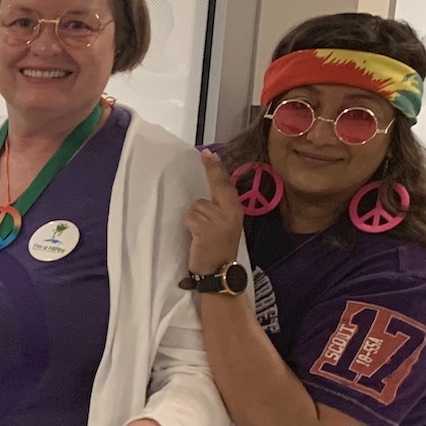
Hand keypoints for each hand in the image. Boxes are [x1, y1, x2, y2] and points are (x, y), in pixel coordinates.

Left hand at [185, 149, 243, 276]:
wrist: (220, 272)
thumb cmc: (219, 249)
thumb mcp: (225, 226)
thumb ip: (219, 210)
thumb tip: (202, 198)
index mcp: (235, 210)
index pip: (226, 184)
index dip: (217, 168)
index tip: (209, 152)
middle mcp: (230, 211)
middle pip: (215, 185)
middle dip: (211, 169)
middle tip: (204, 153)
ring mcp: (218, 218)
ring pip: (196, 206)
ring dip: (193, 218)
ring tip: (201, 234)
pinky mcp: (205, 226)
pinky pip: (190, 217)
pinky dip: (189, 226)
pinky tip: (197, 238)